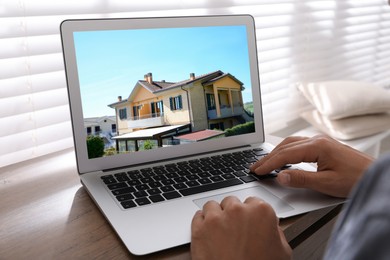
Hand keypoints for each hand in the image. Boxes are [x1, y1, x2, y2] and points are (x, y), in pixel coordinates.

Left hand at [191, 196, 291, 259]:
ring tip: (220, 232)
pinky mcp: (199, 229)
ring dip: (216, 216)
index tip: (248, 221)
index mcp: (261, 212)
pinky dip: (202, 223)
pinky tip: (208, 233)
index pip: (253, 202)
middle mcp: (238, 210)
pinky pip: (198, 217)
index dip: (250, 214)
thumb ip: (276, 232)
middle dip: (232, 214)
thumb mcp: (282, 251)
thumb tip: (272, 227)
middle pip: (232, 202)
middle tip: (234, 231)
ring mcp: (216, 218)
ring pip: (212, 206)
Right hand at [250, 135, 373, 197]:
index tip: (257, 171)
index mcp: (317, 146)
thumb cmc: (356, 179)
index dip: (269, 163)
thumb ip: (301, 179)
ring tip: (265, 163)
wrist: (376, 174)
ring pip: (291, 143)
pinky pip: (299, 145)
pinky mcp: (324, 146)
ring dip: (276, 152)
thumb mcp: (327, 183)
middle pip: (285, 146)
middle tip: (255, 167)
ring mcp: (321, 141)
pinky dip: (286, 151)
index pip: (285, 154)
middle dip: (268, 157)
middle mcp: (317, 140)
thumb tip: (280, 177)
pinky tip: (283, 158)